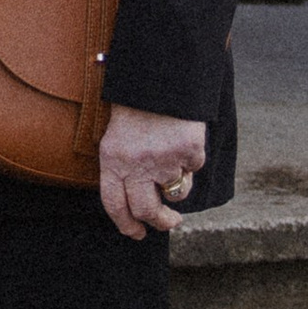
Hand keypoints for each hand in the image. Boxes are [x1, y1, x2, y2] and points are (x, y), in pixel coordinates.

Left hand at [99, 102, 208, 240]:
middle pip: (147, 210)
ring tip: (175, 165)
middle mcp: (137, 165)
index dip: (126, 225)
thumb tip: (137, 205)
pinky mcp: (189, 151)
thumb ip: (122, 167)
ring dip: (179, 186)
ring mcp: (164, 159)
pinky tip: (184, 138)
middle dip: (161, 222)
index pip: (114, 205)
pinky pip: (194, 167)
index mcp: (112, 160)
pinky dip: (192, 158)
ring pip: (176, 191)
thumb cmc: (135, 106)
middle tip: (170, 223)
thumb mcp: (115, 136)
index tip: (138, 233)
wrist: (159, 75)